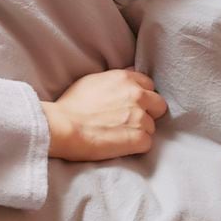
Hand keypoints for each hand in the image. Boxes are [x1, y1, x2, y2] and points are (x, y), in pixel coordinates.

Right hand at [41, 68, 168, 161]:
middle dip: (148, 113)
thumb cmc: (71, 104)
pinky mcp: (138, 138)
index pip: (149, 86)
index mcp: (126, 79)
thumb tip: (132, 73)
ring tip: (119, 135)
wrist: (62, 126)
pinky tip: (120, 145)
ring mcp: (140, 117)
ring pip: (152, 127)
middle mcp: (137, 95)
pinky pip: (147, 143)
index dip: (141, 97)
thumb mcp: (93, 80)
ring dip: (139, 131)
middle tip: (129, 121)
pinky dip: (136, 146)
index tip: (131, 105)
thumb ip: (117, 78)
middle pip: (159, 105)